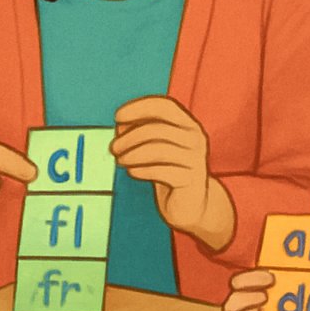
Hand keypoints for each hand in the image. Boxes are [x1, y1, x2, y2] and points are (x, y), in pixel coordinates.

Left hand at [112, 97, 232, 248]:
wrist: (189, 204)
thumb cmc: (168, 170)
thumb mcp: (154, 147)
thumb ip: (140, 132)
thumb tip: (121, 126)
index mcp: (188, 124)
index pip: (165, 106)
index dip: (139, 108)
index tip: (117, 117)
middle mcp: (195, 138)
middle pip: (157, 129)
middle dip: (129, 138)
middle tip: (113, 148)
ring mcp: (196, 159)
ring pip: (158, 150)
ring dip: (132, 155)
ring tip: (120, 161)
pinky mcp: (191, 181)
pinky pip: (162, 171)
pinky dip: (142, 170)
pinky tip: (132, 172)